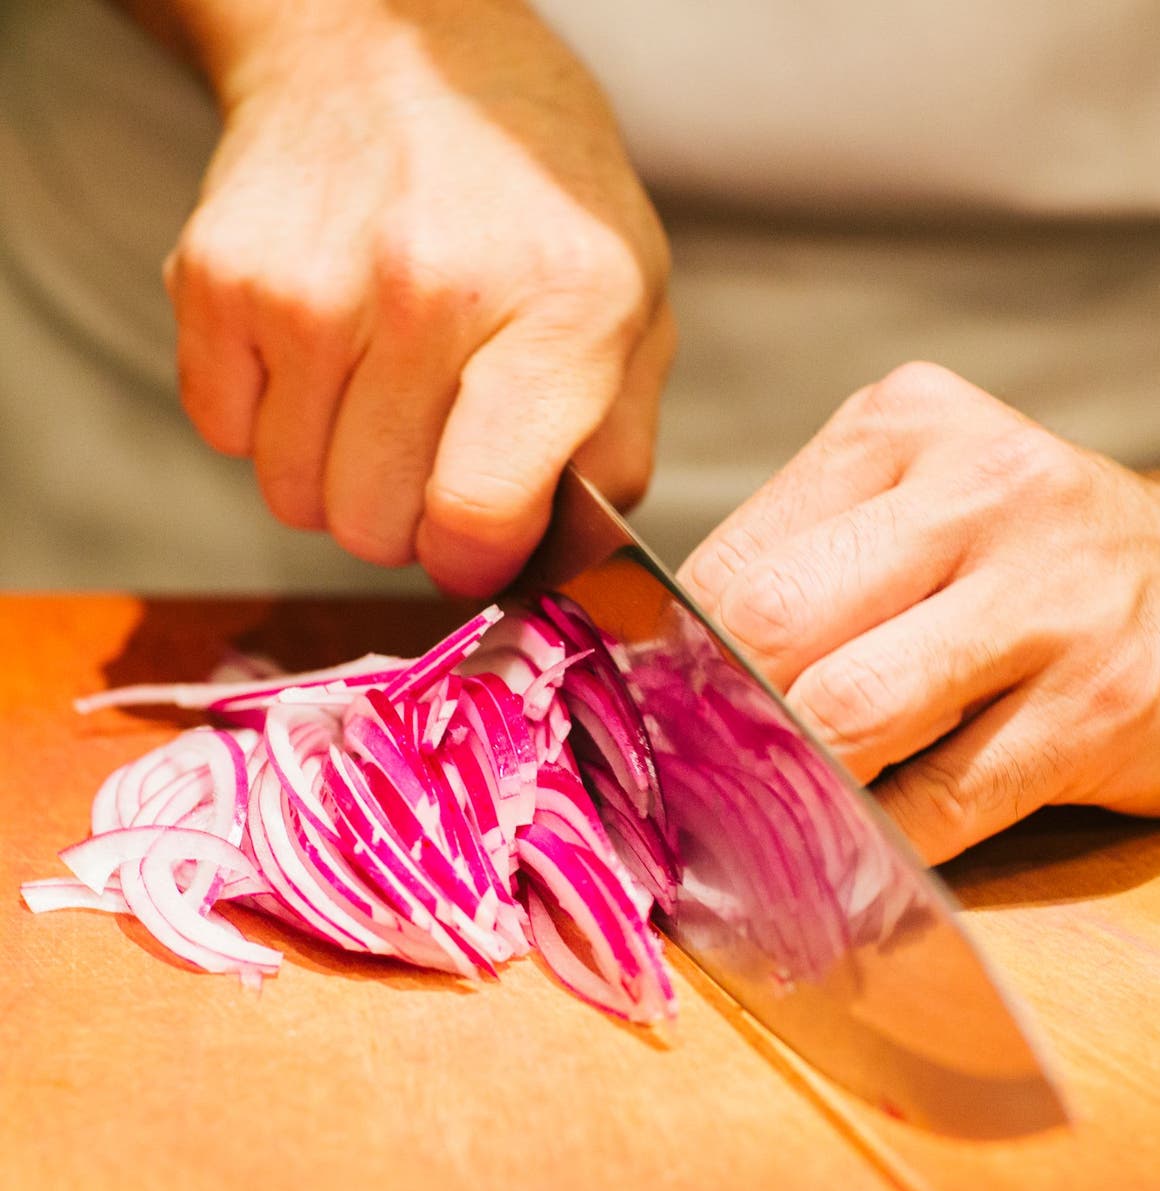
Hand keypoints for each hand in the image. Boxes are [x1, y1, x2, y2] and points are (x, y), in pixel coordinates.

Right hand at [160, 0, 672, 594]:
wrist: (390, 47)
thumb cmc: (526, 198)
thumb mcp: (632, 306)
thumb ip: (613, 451)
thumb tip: (555, 565)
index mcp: (561, 307)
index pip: (478, 515)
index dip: (472, 560)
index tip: (473, 542)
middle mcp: (430, 290)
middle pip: (374, 527)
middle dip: (406, 517)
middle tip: (432, 444)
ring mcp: (310, 283)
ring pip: (295, 498)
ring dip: (335, 473)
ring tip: (377, 389)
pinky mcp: (217, 277)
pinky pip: (228, 438)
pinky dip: (270, 420)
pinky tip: (317, 351)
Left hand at [679, 362, 1159, 862]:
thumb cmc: (1016, 556)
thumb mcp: (912, 505)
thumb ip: (802, 561)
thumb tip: (671, 672)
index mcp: (906, 427)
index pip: (736, 558)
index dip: (676, 653)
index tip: (656, 712)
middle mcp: (983, 492)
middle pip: (777, 626)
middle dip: (721, 715)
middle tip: (695, 768)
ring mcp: (1050, 600)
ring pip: (851, 715)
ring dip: (792, 781)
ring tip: (768, 805)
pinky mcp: (1101, 707)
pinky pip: (941, 800)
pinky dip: (877, 840)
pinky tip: (854, 846)